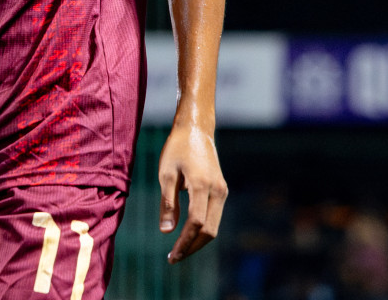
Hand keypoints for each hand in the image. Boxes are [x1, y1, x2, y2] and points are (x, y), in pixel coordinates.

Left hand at [158, 122, 227, 263]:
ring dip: (198, 240)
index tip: (172, 256)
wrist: (196, 130)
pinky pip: (214, 216)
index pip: (195, 223)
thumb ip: (167, 202)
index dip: (184, 242)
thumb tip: (167, 232)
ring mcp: (221, 190)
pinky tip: (187, 234)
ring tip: (179, 250)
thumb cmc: (176, 149)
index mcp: (201, 184)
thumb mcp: (166, 173)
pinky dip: (202, 229)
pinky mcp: (221, 190)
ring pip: (214, 226)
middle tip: (173, 258)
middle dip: (192, 247)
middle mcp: (217, 190)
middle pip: (209, 230)